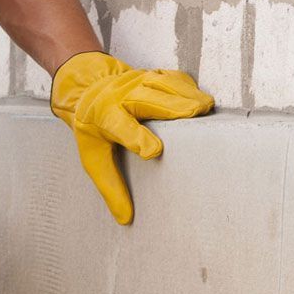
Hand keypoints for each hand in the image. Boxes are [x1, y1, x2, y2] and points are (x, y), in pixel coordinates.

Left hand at [49, 51, 213, 224]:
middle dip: (171, 107)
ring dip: (186, 94)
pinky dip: (188, 86)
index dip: (136, 137)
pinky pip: (172, 78)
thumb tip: (125, 218)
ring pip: (163, 85)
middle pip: (147, 100)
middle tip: (196, 115)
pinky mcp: (151, 75)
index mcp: (103, 117)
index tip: (154, 151)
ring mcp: (136, 82)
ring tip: (207, 107)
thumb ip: (110, 187)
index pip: (120, 127)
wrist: (87, 87)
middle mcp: (120, 96)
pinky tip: (201, 96)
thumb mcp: (93, 157)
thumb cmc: (92, 127)